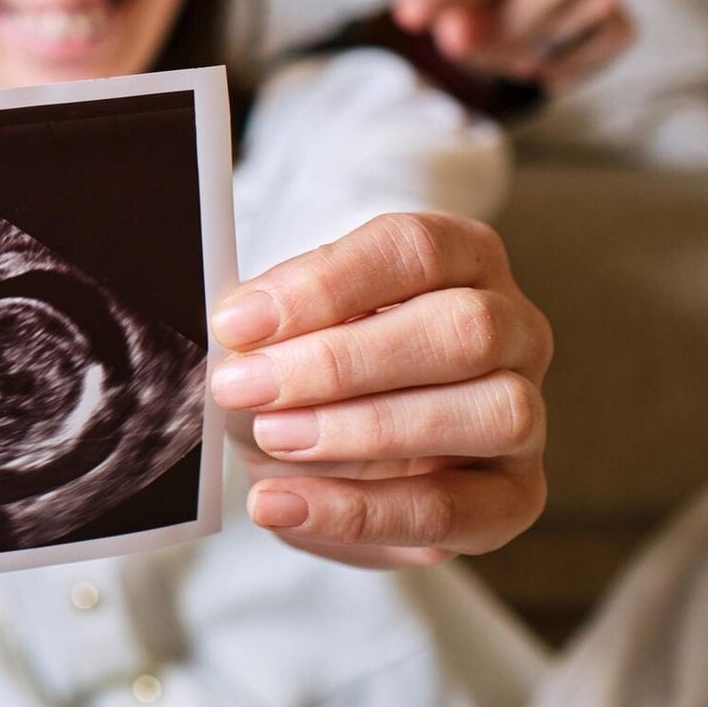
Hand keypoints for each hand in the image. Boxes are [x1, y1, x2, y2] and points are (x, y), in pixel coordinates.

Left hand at [209, 212, 550, 567]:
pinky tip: (281, 504)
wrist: (319, 460)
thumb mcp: (277, 335)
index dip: (324, 286)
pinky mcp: (512, 498)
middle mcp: (512, 328)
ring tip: (273, 436)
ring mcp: (526, 414)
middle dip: (340, 362)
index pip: (415, 251)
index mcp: (461, 260)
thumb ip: (268, 324)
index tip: (237, 324)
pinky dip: (357, 511)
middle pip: (463, 328)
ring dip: (364, 429)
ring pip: (490, 413)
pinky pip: (454, 510)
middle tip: (244, 386)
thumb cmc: (304, 373)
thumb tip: (239, 327)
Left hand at [393, 0, 633, 92]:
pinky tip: (538, 52)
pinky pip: (569, 68)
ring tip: (503, 42)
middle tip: (459, 44)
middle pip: (520, 17)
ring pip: (543, 48)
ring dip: (509, 59)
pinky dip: (545, 72)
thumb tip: (413, 15)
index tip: (407, 16)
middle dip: (483, 40)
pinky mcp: (622, 28)